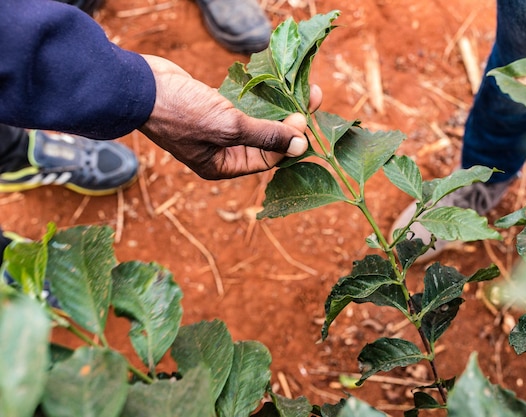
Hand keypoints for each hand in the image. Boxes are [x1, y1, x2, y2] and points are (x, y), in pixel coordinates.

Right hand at [138, 55, 321, 179]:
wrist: (138, 85)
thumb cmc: (181, 113)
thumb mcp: (228, 128)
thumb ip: (265, 135)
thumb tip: (301, 144)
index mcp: (222, 166)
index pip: (267, 159)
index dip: (288, 142)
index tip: (303, 120)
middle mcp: (221, 151)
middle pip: (265, 139)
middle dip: (289, 122)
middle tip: (311, 99)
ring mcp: (216, 128)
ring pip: (257, 119)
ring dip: (278, 105)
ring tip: (302, 89)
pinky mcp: (212, 106)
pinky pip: (243, 104)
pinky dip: (259, 95)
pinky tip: (276, 84)